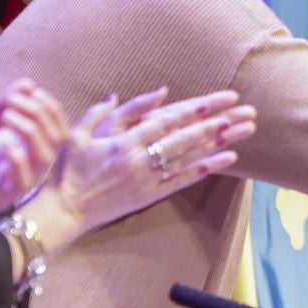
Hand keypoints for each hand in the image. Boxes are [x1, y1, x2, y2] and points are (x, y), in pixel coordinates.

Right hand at [24, 88, 253, 253]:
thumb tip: (135, 95)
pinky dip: (206, 168)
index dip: (197, 108)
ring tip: (245, 130)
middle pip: (187, 136)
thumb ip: (106, 113)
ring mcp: (146, 179)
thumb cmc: (67, 170)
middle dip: (218, 122)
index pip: (168, 120)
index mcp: (123, 141)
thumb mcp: (78, 134)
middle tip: (246, 111)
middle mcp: (139, 159)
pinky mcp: (149, 196)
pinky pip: (183, 180)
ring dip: (220, 142)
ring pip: (190, 156)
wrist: (61, 211)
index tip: (222, 99)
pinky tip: (228, 158)